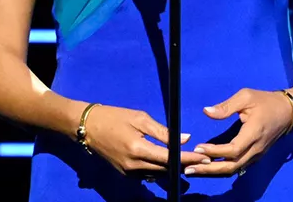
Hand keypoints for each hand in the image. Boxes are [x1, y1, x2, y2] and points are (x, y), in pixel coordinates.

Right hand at [78, 105, 208, 175]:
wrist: (87, 127)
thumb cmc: (113, 117)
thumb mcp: (139, 118)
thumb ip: (163, 131)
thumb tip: (185, 139)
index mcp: (138, 149)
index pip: (170, 158)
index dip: (189, 159)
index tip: (205, 158)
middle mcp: (134, 165)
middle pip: (166, 169)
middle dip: (184, 165)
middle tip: (201, 159)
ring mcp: (128, 172)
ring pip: (158, 174)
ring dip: (173, 169)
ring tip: (188, 162)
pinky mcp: (125, 174)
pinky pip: (148, 175)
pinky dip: (159, 170)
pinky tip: (167, 163)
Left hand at [186, 88, 292, 176]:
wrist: (288, 111)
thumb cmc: (265, 101)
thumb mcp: (246, 97)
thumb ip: (226, 106)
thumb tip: (206, 111)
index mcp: (254, 133)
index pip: (233, 150)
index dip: (215, 151)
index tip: (198, 147)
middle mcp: (256, 148)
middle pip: (232, 165)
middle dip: (210, 168)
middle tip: (189, 168)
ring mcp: (257, 154)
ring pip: (235, 169)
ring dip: (214, 171)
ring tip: (195, 169)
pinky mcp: (256, 155)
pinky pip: (238, 166)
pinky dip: (223, 168)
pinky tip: (209, 166)